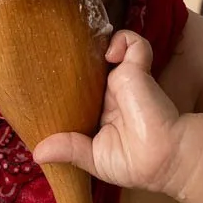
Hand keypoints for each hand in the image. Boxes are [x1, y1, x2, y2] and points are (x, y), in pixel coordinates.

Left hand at [33, 31, 186, 194]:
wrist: (166, 158)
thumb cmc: (137, 163)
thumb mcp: (96, 160)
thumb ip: (69, 150)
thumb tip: (37, 152)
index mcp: (102, 113)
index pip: (79, 92)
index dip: (66, 86)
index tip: (48, 85)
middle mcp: (110, 94)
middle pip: (89, 67)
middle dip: (75, 58)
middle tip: (55, 56)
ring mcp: (123, 79)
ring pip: (109, 48)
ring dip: (97, 44)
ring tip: (83, 51)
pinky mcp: (136, 69)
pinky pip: (132, 42)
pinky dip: (122, 39)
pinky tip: (110, 54)